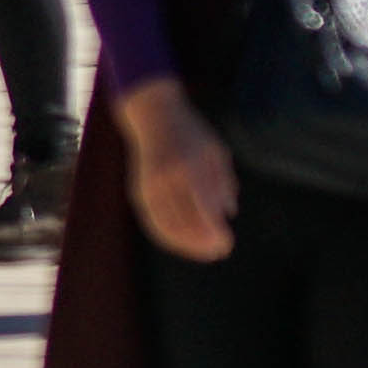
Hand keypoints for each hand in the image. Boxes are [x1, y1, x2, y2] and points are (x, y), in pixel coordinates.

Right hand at [120, 87, 238, 262]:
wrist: (153, 116)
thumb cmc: (191, 133)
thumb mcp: (216, 151)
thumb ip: (224, 182)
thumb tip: (229, 213)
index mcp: (190, 169)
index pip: (203, 212)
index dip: (215, 233)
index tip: (227, 243)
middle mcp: (167, 180)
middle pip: (185, 224)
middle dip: (204, 243)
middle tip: (220, 251)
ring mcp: (149, 186)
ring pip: (166, 228)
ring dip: (186, 245)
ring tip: (205, 252)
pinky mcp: (139, 191)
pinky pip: (153, 222)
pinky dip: (168, 237)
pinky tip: (184, 243)